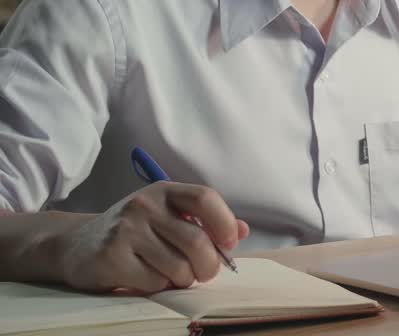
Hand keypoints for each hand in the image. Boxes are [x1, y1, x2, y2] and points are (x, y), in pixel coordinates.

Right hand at [52, 182, 249, 292]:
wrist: (76, 245)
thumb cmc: (134, 233)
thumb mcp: (167, 217)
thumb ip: (205, 222)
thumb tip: (243, 231)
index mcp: (164, 191)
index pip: (205, 198)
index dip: (225, 223)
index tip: (229, 243)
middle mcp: (144, 205)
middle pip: (196, 240)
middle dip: (209, 265)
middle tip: (205, 272)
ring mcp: (126, 230)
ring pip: (178, 266)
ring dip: (183, 279)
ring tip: (173, 274)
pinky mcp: (111, 257)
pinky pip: (154, 281)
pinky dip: (159, 286)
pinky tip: (146, 277)